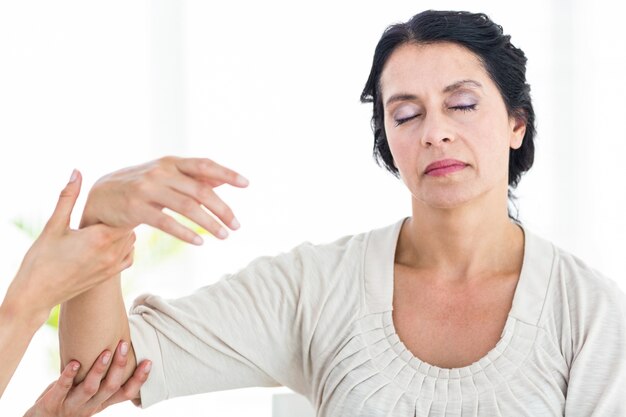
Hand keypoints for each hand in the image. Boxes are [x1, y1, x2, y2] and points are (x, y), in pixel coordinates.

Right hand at [5, 170, 135, 325]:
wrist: (36, 296)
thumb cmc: (41, 260)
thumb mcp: (53, 225)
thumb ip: (68, 197)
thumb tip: (77, 172)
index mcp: (100, 237)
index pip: (128, 212)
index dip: (123, 203)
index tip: (115, 195)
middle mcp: (112, 252)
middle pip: (131, 225)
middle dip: (123, 215)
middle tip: (111, 206)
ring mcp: (113, 266)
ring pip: (131, 240)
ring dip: (123, 230)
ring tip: (108, 222)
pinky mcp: (110, 275)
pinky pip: (129, 255)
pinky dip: (124, 246)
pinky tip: (109, 240)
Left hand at [24, 341, 150, 416]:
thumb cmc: (70, 399)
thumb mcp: (91, 393)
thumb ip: (104, 379)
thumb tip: (121, 348)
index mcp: (102, 402)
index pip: (126, 393)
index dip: (138, 379)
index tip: (149, 361)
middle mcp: (91, 405)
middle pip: (110, 387)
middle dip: (119, 366)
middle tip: (124, 344)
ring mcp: (72, 405)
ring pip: (90, 388)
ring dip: (99, 370)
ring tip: (105, 351)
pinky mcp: (53, 402)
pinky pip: (62, 388)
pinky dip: (68, 375)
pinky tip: (74, 362)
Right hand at [80, 156, 248, 243]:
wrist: (100, 196)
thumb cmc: (140, 187)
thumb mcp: (166, 177)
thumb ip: (192, 178)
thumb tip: (222, 179)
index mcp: (171, 163)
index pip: (204, 164)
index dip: (227, 173)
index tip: (246, 184)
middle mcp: (160, 172)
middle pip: (200, 189)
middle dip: (222, 208)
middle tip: (237, 225)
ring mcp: (147, 189)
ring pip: (186, 206)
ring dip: (209, 222)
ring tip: (224, 236)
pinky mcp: (135, 208)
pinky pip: (166, 222)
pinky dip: (185, 232)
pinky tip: (200, 241)